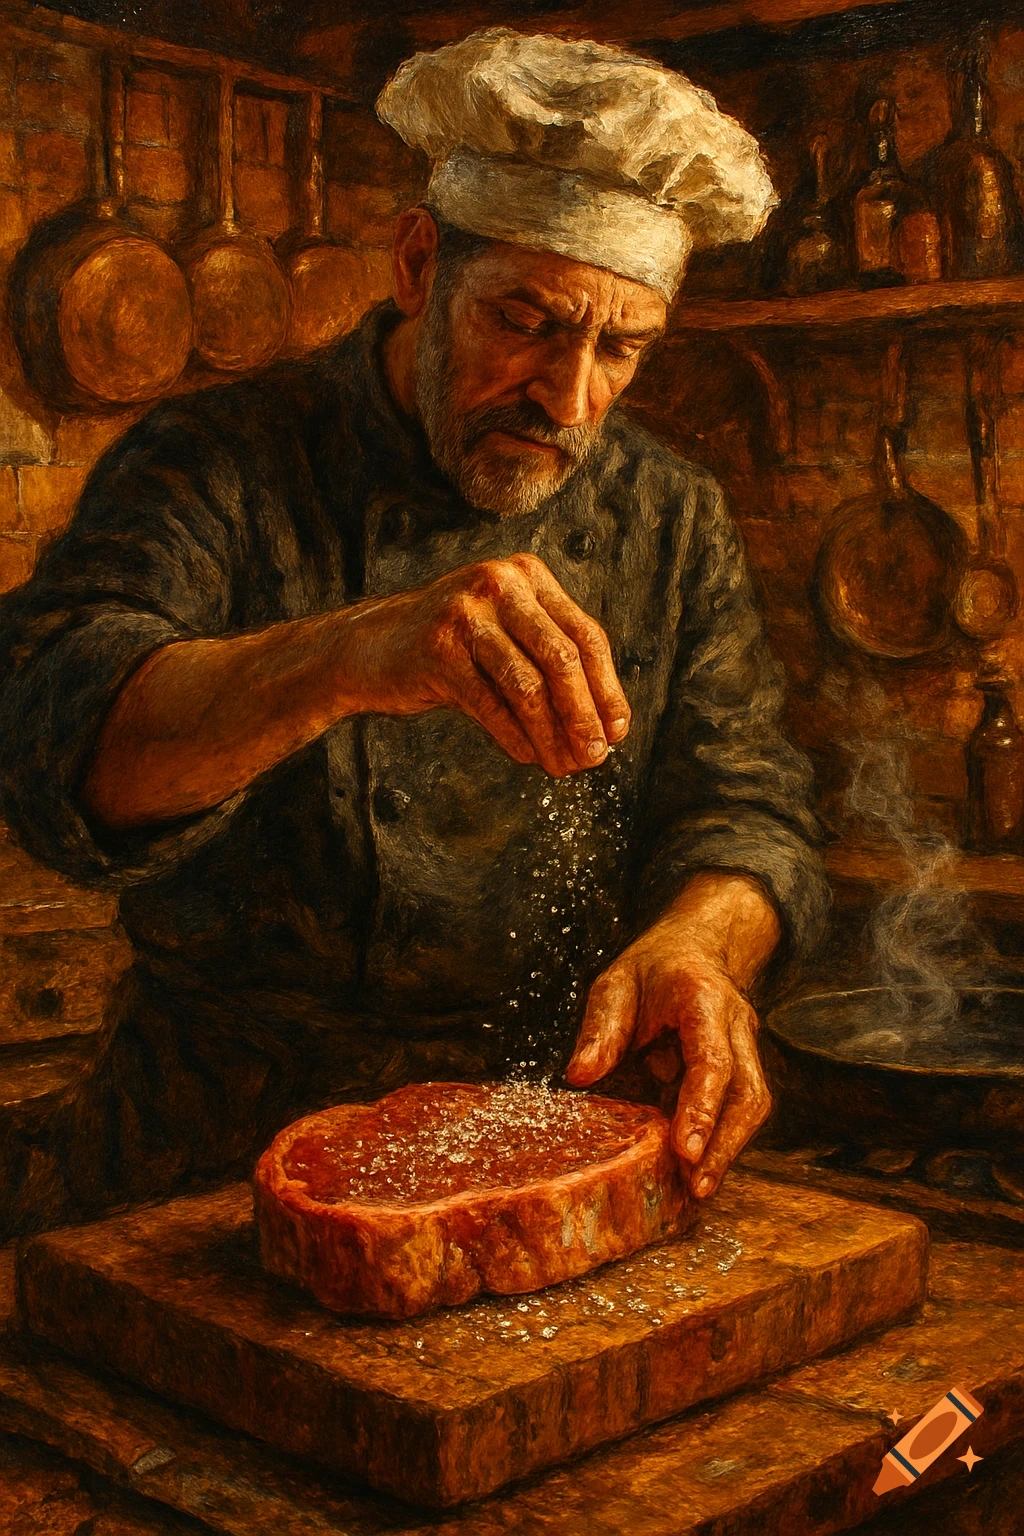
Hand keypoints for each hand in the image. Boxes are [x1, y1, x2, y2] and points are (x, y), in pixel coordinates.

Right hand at [344, 553, 629, 775]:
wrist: (367, 648)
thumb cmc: (451, 649)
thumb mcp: (507, 640)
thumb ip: (551, 667)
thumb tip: (606, 727)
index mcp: (527, 576)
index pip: (586, 635)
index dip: (606, 689)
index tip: (616, 732)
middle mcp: (499, 584)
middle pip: (563, 658)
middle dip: (584, 715)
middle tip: (595, 757)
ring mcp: (465, 613)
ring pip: (528, 685)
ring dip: (552, 735)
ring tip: (563, 767)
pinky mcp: (438, 648)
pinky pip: (491, 704)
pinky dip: (515, 737)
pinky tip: (529, 757)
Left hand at [566, 876, 777, 1199]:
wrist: (697, 949)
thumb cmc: (652, 969)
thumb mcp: (615, 983)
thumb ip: (601, 1027)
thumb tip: (581, 1075)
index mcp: (704, 1000)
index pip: (713, 1061)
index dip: (702, 1107)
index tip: (686, 1149)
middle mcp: (736, 1027)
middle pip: (747, 1092)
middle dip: (725, 1144)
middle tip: (697, 1187)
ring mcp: (746, 1049)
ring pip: (753, 1105)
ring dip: (729, 1150)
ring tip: (699, 1190)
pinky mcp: (743, 1069)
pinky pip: (741, 1110)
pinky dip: (724, 1142)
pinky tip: (700, 1171)